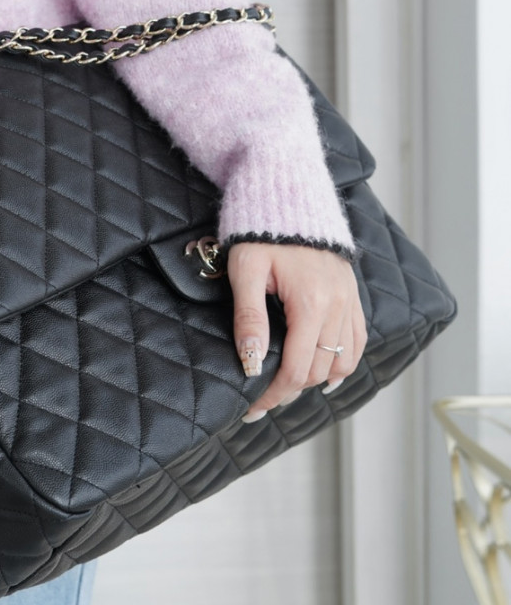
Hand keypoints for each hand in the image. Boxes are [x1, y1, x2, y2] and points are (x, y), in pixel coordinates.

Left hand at [228, 241, 366, 420]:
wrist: (288, 195)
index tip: (253, 409)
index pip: (296, 368)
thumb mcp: (245, 270)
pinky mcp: (352, 294)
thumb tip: (251, 363)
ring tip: (289, 387)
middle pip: (319, 370)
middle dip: (290, 390)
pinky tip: (325, 374)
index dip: (274, 394)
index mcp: (310, 301)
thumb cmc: (260, 230)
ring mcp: (349, 300)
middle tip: (262, 400)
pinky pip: (358, 340)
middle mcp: (337, 305)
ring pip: (344, 361)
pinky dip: (344, 362)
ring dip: (317, 380)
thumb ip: (249, 317)